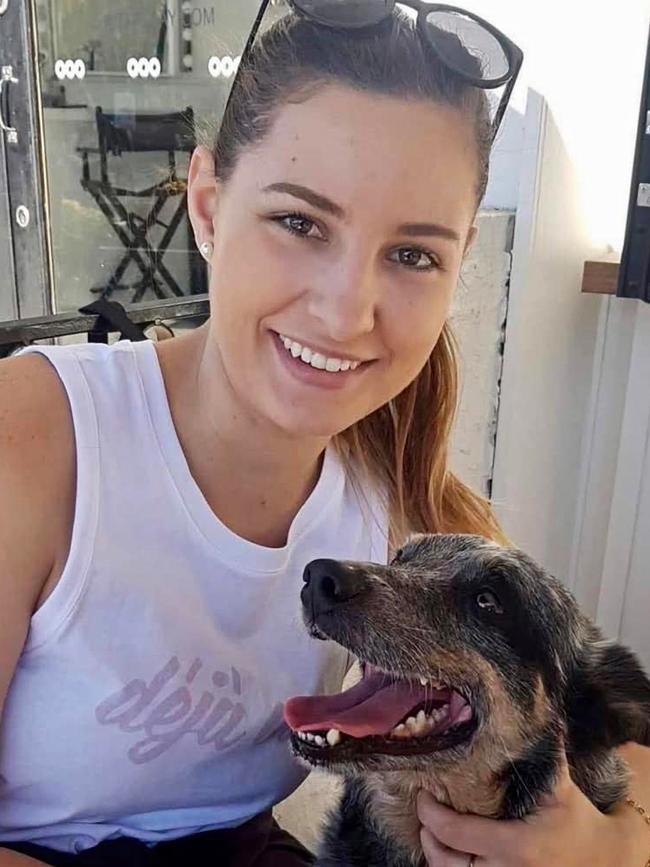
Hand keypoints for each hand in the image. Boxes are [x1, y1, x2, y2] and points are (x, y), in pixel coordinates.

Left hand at [416, 754, 637, 866]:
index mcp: (517, 845)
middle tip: (424, 809)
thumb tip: (532, 708)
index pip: (456, 832)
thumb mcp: (560, 787)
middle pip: (446, 861)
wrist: (605, 861)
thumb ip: (543, 753)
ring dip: (437, 855)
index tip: (422, 793)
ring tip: (431, 831)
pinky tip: (450, 851)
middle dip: (429, 834)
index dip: (431, 813)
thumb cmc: (579, 821)